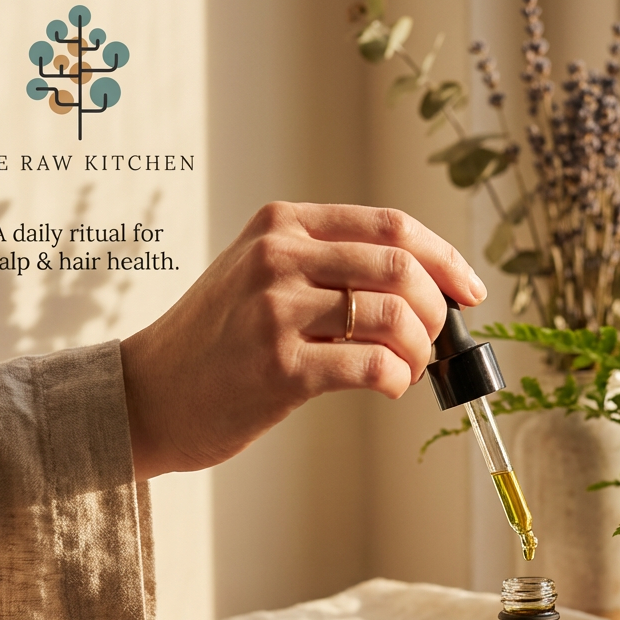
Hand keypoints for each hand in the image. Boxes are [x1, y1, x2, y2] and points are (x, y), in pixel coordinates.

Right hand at [120, 202, 485, 479]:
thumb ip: (327, 269)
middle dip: (436, 310)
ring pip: (394, 315)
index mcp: (282, 224)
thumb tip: (420, 293)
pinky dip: (397, 379)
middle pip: (400, 267)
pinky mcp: (279, 367)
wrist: (149, 395)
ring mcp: (276, 311)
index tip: (470, 290)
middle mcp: (278, 257)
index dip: (445, 257)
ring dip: (420, 351)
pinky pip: (372, 365)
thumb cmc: (215, 342)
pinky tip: (389, 387)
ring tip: (409, 370)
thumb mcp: (259, 277)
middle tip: (435, 342)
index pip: (390, 226)